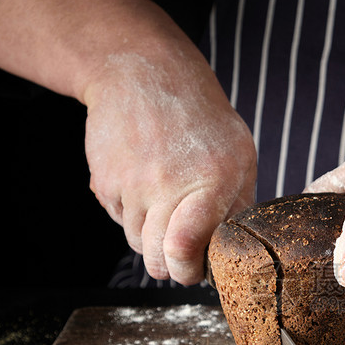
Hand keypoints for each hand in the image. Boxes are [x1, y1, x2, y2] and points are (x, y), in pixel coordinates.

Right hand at [84, 50, 256, 284]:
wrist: (143, 74)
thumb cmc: (201, 119)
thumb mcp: (240, 156)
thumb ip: (239, 205)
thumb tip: (234, 252)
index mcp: (211, 181)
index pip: (185, 247)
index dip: (187, 270)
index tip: (194, 269)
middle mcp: (167, 185)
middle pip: (158, 258)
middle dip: (170, 265)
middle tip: (180, 253)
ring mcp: (131, 184)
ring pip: (137, 242)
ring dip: (152, 237)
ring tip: (166, 205)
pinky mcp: (105, 182)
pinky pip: (119, 220)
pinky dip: (131, 214)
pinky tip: (144, 185)